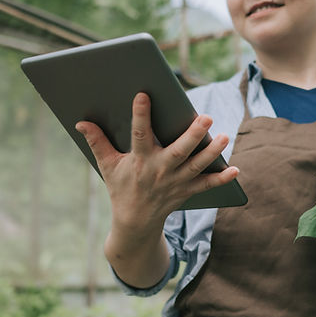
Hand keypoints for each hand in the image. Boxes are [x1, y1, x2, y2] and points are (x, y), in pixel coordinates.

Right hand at [75, 92, 239, 235]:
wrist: (135, 222)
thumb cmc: (121, 187)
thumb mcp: (107, 165)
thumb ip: (96, 142)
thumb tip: (80, 121)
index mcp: (139, 161)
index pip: (139, 135)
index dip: (140, 115)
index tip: (143, 94)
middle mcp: (160, 171)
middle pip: (179, 151)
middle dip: (193, 135)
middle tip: (206, 117)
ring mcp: (176, 182)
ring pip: (197, 166)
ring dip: (212, 152)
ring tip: (224, 136)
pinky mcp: (188, 191)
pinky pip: (207, 185)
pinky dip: (222, 179)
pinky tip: (235, 169)